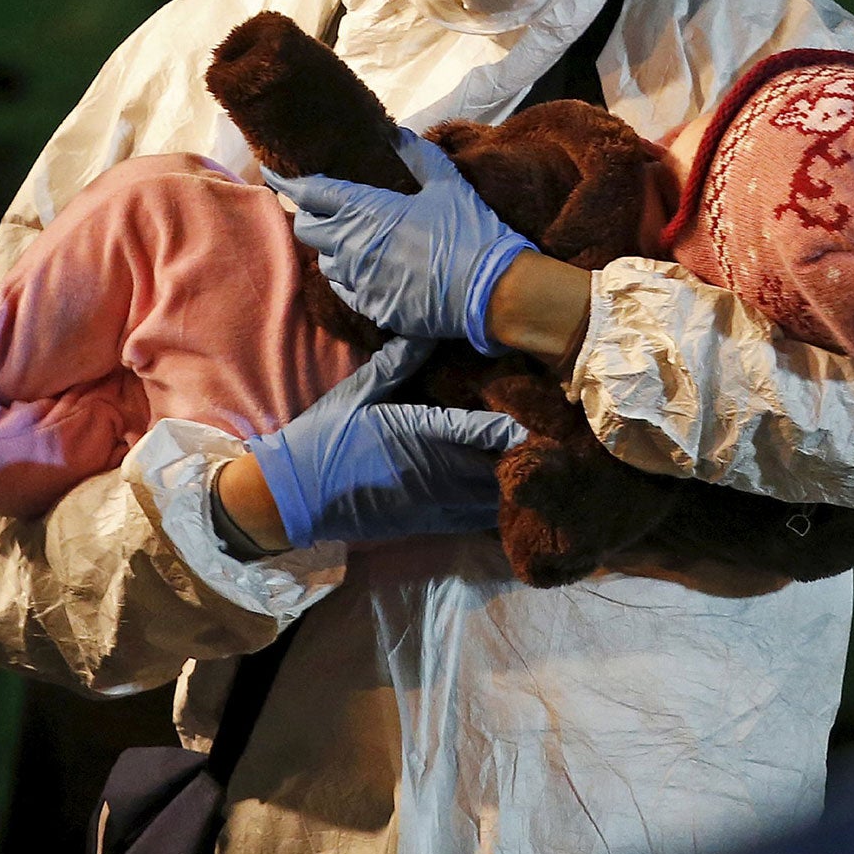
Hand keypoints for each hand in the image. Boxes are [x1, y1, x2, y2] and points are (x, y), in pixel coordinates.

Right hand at [243, 336, 525, 549]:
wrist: (294, 496)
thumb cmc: (322, 438)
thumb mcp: (355, 394)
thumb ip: (395, 364)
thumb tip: (426, 331)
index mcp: (415, 432)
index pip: (476, 429)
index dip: (513, 425)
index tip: (544, 415)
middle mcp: (432, 470)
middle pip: (495, 465)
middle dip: (526, 454)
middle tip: (558, 440)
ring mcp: (433, 501)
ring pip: (492, 495)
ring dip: (518, 482)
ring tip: (547, 467)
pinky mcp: (428, 521)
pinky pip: (476, 518)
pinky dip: (500, 506)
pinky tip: (517, 495)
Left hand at [266, 128, 534, 352]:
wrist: (492, 292)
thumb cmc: (470, 232)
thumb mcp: (448, 184)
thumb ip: (417, 156)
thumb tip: (397, 134)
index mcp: (364, 211)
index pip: (310, 192)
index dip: (287, 181)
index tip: (273, 173)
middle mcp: (350, 246)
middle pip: (306, 229)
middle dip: (309, 217)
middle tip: (323, 210)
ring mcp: (358, 281)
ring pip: (325, 263)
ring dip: (332, 250)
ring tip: (352, 242)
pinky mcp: (371, 308)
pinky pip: (346, 290)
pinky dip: (351, 278)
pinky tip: (370, 272)